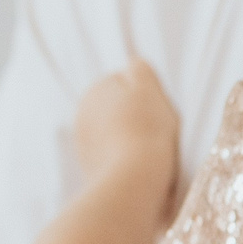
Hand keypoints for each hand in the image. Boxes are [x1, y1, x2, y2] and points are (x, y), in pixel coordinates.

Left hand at [73, 60, 178, 207]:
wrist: (135, 179)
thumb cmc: (147, 130)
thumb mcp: (149, 88)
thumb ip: (139, 69)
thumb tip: (133, 64)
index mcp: (96, 89)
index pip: (128, 86)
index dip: (148, 98)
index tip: (159, 112)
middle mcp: (84, 113)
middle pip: (120, 111)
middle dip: (136, 119)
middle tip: (157, 133)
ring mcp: (84, 143)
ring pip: (116, 135)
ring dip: (131, 140)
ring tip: (151, 153)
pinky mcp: (90, 169)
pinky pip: (112, 158)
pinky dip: (124, 160)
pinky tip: (139, 168)